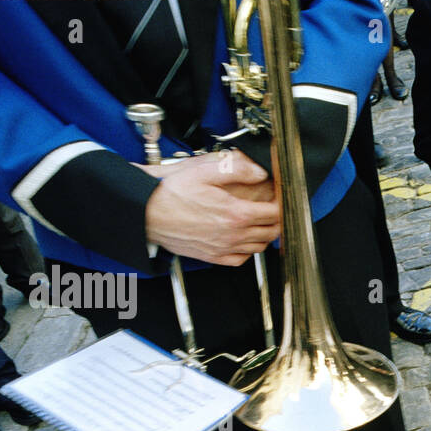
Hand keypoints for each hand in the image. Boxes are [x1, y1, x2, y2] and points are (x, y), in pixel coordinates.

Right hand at [140, 150, 279, 265]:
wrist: (147, 213)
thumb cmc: (172, 192)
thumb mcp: (205, 171)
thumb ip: (237, 170)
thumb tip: (260, 172)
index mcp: (236, 214)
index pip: (275, 213)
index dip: (282, 204)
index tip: (282, 197)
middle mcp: (233, 235)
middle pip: (271, 232)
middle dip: (278, 220)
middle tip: (276, 209)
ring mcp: (224, 248)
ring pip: (259, 247)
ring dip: (265, 234)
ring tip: (263, 222)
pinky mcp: (213, 257)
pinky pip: (241, 259)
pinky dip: (249, 251)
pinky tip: (245, 240)